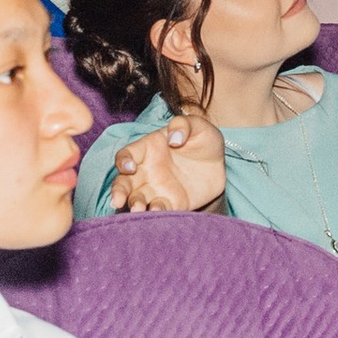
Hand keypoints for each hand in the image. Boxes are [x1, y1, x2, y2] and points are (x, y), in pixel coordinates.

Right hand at [109, 110, 224, 212]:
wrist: (219, 166)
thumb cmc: (204, 141)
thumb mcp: (198, 125)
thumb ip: (184, 125)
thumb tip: (174, 139)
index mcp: (148, 148)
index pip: (127, 154)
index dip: (124, 161)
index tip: (129, 168)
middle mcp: (146, 170)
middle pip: (124, 181)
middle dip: (119, 190)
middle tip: (118, 200)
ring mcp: (156, 188)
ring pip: (136, 198)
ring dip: (134, 204)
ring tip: (138, 210)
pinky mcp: (170, 203)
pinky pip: (158, 209)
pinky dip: (156, 212)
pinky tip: (158, 212)